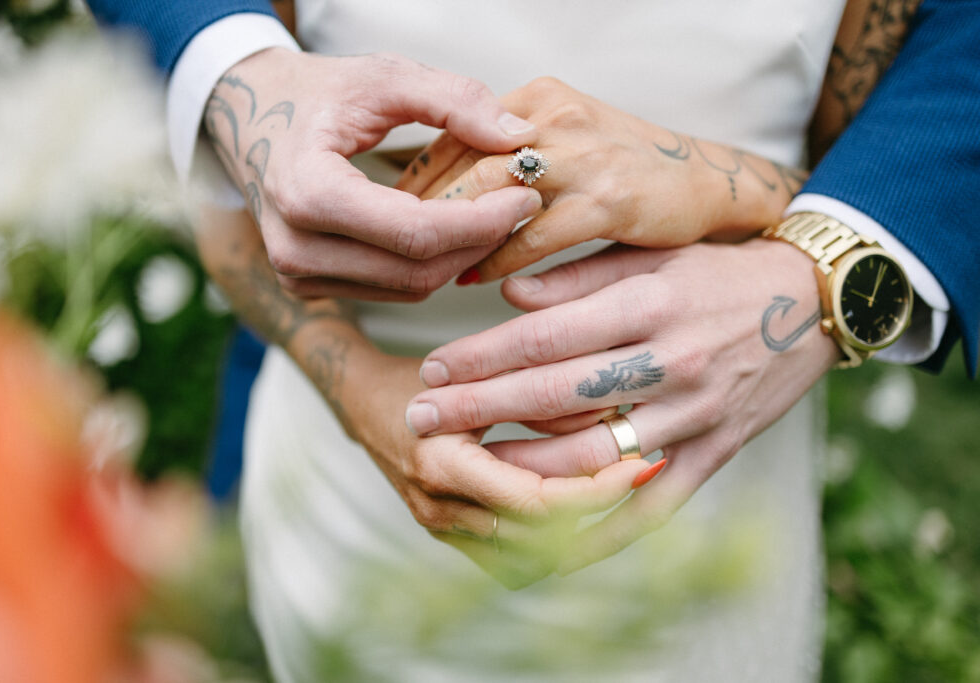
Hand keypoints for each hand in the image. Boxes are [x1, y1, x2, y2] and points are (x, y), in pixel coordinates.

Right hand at [204, 48, 542, 300]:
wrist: (249, 119)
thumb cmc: (315, 95)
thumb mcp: (383, 78)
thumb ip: (454, 100)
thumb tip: (516, 139)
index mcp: (307, 193)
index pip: (416, 233)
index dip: (482, 222)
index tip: (525, 198)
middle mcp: (295, 248)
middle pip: (417, 271)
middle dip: (480, 242)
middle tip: (520, 206)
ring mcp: (297, 275)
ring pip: (409, 289)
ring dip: (460, 256)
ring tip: (491, 214)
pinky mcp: (307, 286)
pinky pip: (391, 290)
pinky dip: (430, 264)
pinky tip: (451, 229)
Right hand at [335, 345, 652, 587]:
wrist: (360, 401)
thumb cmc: (418, 379)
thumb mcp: (473, 374)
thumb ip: (534, 396)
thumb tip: (608, 411)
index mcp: (444, 465)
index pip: (538, 501)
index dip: (595, 490)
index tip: (639, 466)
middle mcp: (440, 508)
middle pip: (541, 540)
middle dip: (599, 516)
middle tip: (643, 482)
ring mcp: (441, 529)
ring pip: (529, 562)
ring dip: (576, 537)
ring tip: (618, 500)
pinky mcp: (447, 536)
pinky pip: (508, 563)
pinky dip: (547, 546)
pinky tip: (577, 515)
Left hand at [397, 77, 807, 281]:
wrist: (704, 181)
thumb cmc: (623, 168)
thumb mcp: (562, 140)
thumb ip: (506, 154)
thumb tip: (440, 188)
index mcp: (538, 97)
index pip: (455, 130)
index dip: (418, 177)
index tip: (391, 213)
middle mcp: (556, 116)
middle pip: (464, 158)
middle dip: (424, 207)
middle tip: (396, 247)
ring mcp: (583, 156)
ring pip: (491, 193)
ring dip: (453, 233)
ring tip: (426, 265)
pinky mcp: (608, 199)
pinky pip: (532, 234)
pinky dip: (496, 258)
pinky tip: (472, 276)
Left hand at [406, 240, 838, 570]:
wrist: (817, 303)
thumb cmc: (722, 270)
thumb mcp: (655, 253)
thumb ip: (580, 275)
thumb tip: (506, 296)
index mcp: (649, 303)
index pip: (544, 338)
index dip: (481, 358)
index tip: (432, 371)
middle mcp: (671, 361)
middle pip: (554, 397)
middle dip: (478, 410)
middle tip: (419, 419)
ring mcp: (695, 414)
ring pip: (593, 456)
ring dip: (521, 468)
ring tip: (467, 466)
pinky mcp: (716, 453)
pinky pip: (654, 504)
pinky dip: (602, 529)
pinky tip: (550, 541)